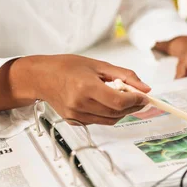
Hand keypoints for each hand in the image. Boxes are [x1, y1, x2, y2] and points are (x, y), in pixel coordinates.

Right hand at [14, 55, 150, 124]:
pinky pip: (100, 121)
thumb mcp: (98, 65)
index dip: (135, 100)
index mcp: (86, 87)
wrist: (41, 78)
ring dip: (122, 111)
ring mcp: (76, 115)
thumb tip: (145, 88)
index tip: (144, 96)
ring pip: (110, 120)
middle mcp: (79, 104)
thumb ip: (125, 76)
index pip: (118, 101)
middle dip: (133, 106)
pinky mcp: (74, 122)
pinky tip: (106, 102)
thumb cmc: (67, 67)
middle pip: (117, 112)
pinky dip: (109, 114)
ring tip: (123, 98)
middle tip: (139, 97)